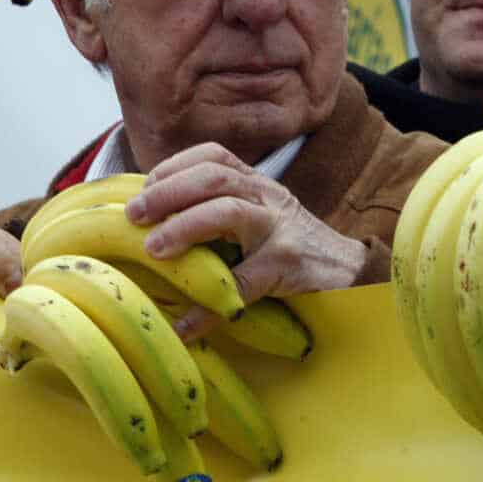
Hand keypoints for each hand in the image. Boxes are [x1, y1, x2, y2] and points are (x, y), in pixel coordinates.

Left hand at [127, 142, 369, 339]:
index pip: (213, 156)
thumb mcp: (261, 220)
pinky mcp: (289, 263)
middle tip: (133, 218)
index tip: (143, 190)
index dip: (173, 167)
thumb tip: (154, 232)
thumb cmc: (293, 250)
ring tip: (154, 250)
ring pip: (228, 211)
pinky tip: (186, 325)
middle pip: (213, 176)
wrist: (349, 273)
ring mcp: (280, 228)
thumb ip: (221, 216)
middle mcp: (268, 197)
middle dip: (166, 192)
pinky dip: (208, 307)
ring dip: (183, 227)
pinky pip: (242, 282)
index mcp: (257, 185)